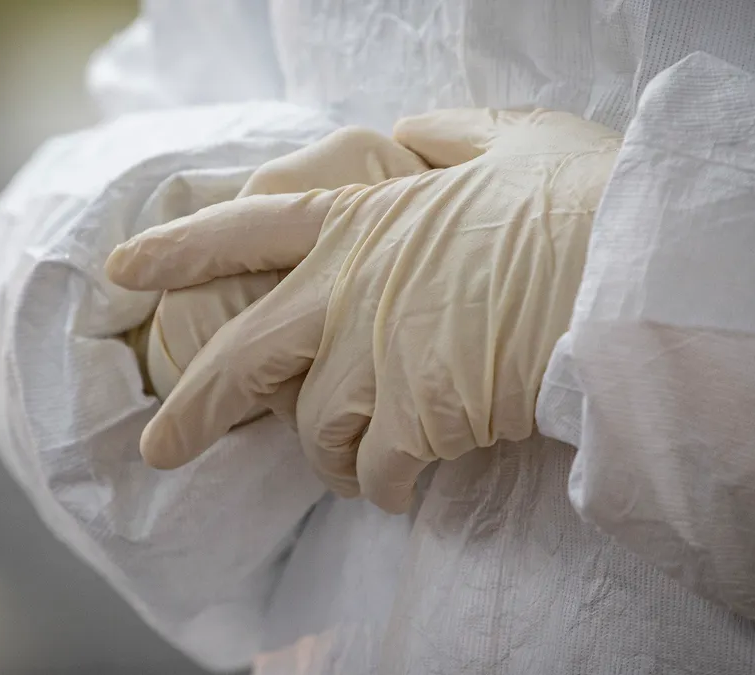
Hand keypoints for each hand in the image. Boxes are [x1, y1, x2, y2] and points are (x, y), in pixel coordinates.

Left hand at [110, 109, 620, 512]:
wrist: (629, 271)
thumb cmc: (580, 199)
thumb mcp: (510, 136)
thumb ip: (444, 134)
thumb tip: (412, 128)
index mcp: (359, 217)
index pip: (246, 229)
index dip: (180, 248)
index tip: (126, 267)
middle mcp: (346, 291)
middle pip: (239, 359)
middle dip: (196, 408)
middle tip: (165, 446)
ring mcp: (374, 359)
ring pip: (314, 433)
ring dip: (331, 458)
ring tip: (356, 470)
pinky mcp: (414, 419)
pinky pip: (377, 474)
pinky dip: (385, 487)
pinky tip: (404, 488)